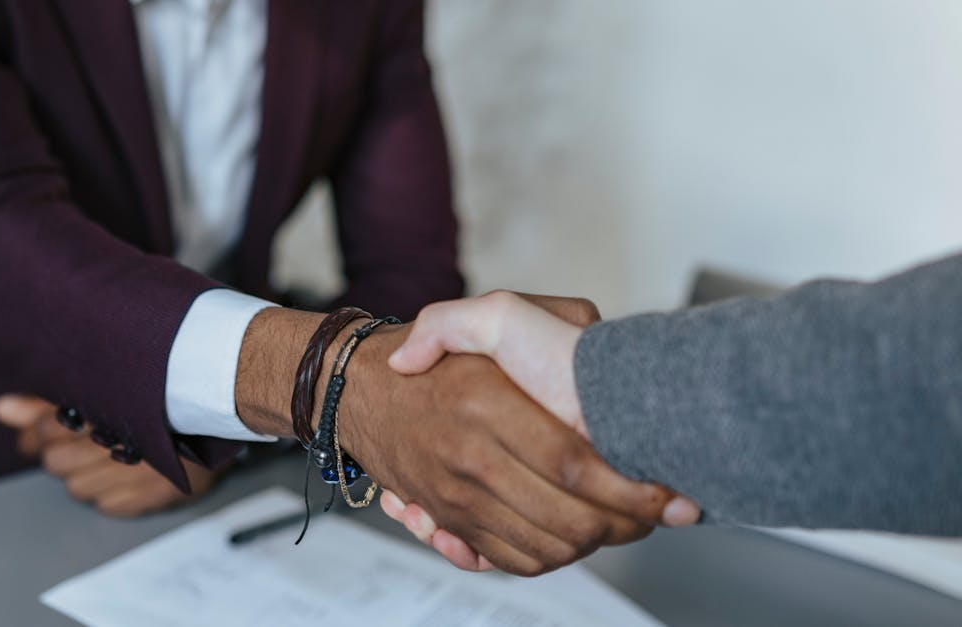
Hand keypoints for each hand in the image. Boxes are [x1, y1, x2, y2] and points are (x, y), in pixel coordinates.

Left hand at [0, 394, 219, 515]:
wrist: (219, 403)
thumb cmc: (154, 398)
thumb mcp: (98, 392)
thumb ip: (44, 404)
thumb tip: (0, 410)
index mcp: (107, 404)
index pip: (47, 428)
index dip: (40, 432)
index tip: (48, 428)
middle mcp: (125, 436)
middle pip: (56, 463)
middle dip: (61, 454)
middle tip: (83, 442)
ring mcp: (144, 469)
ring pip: (78, 489)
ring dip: (85, 476)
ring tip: (106, 457)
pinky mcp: (160, 493)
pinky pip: (110, 506)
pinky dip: (112, 493)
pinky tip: (125, 474)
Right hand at [382, 291, 699, 570]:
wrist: (360, 391)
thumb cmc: (438, 360)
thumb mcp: (490, 311)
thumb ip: (547, 315)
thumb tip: (588, 337)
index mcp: (486, 401)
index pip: (571, 463)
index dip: (626, 488)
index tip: (663, 492)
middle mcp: (469, 454)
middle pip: (567, 518)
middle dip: (625, 526)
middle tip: (655, 514)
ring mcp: (456, 495)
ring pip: (545, 548)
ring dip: (595, 545)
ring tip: (624, 525)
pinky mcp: (449, 520)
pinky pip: (510, 560)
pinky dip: (548, 558)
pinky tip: (572, 536)